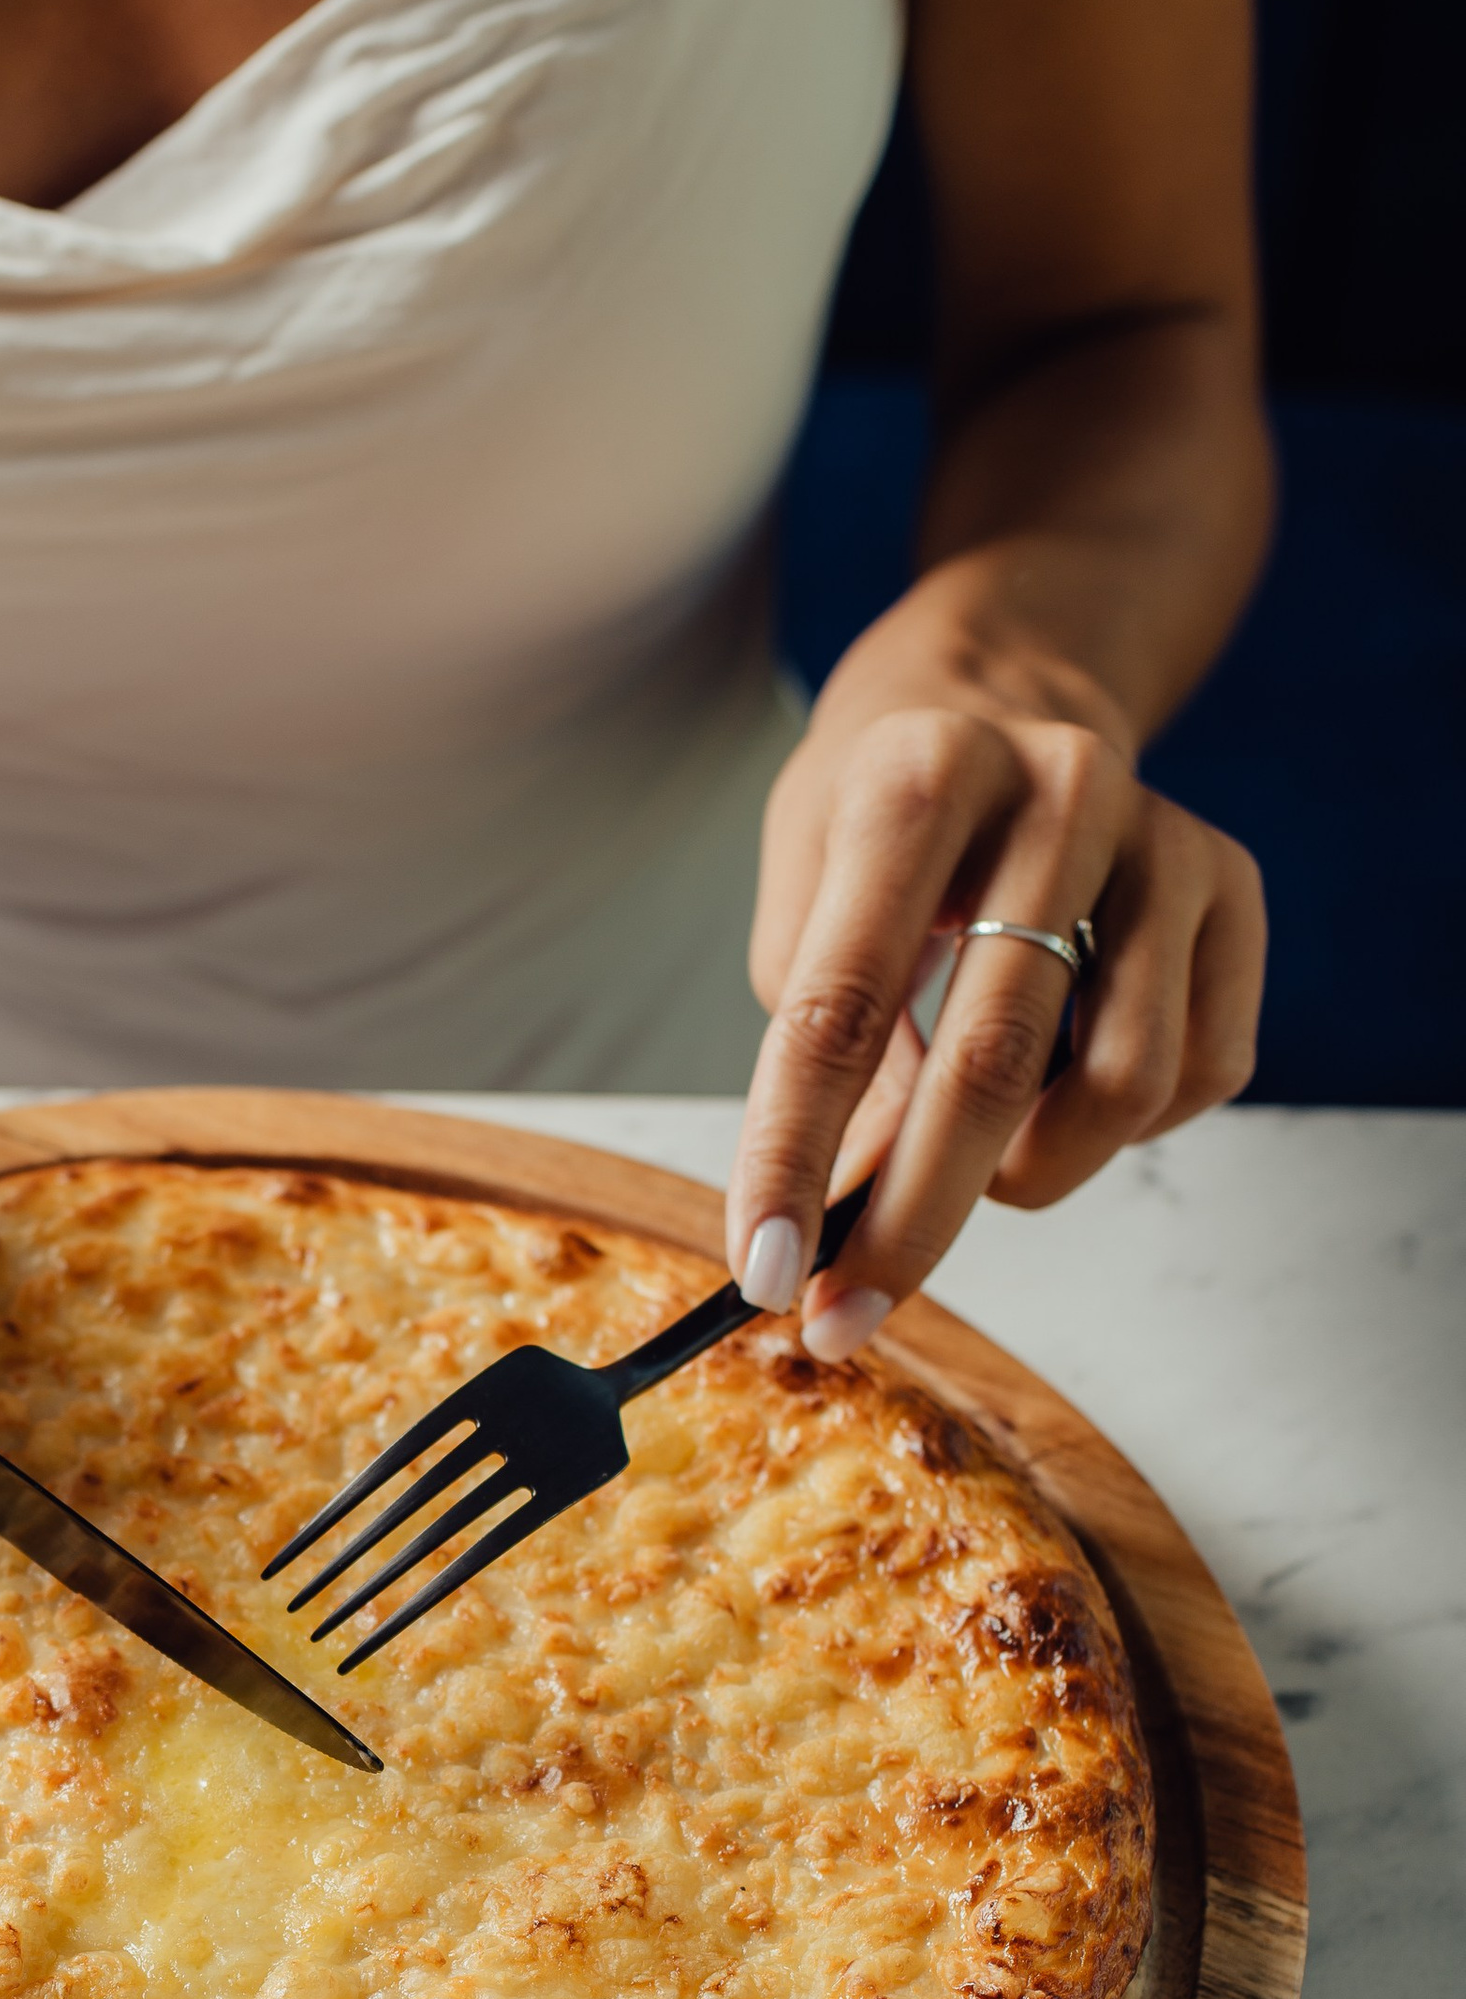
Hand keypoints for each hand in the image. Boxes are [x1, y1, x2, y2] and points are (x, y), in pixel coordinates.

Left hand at [724, 611, 1264, 1355]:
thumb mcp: (804, 885)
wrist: (1010, 684)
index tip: (765, 1275)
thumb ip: (819, 1041)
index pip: (841, 1008)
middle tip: (846, 1315)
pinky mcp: (1234, 887)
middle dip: (910, 1223)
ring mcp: (1164, 838)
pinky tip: (1058, 1085)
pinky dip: (1114, 1128)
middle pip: (991, 1065)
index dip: (794, 1157)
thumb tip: (848, 1210)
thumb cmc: (885, 807)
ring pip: (1116, 1091)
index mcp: (918, 780)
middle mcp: (1059, 792)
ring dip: (1023, 1175)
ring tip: (966, 1161)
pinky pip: (1194, 1078)